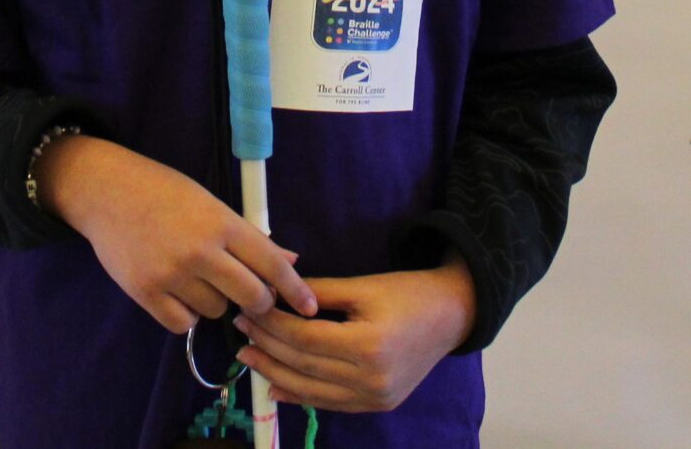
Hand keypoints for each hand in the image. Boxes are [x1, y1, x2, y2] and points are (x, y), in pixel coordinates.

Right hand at [37, 137, 319, 333]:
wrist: (107, 191)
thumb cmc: (164, 192)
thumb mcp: (211, 204)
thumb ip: (250, 236)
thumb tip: (289, 261)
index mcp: (222, 223)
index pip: (272, 264)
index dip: (295, 290)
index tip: (309, 308)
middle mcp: (201, 251)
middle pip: (252, 297)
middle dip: (258, 301)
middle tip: (249, 294)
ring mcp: (172, 274)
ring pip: (216, 311)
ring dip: (214, 301)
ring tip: (195, 276)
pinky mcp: (146, 292)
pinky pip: (183, 324)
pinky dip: (185, 313)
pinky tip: (176, 291)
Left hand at [235, 258, 477, 412]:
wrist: (450, 316)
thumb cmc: (408, 293)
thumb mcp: (364, 285)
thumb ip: (320, 293)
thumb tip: (276, 293)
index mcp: (369, 345)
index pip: (305, 339)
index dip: (272, 326)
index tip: (248, 310)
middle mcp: (371, 379)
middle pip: (304, 365)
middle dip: (267, 346)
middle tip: (240, 330)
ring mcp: (375, 398)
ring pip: (312, 391)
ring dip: (276, 375)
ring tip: (250, 357)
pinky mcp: (376, 405)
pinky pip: (329, 403)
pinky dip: (301, 395)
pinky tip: (276, 386)